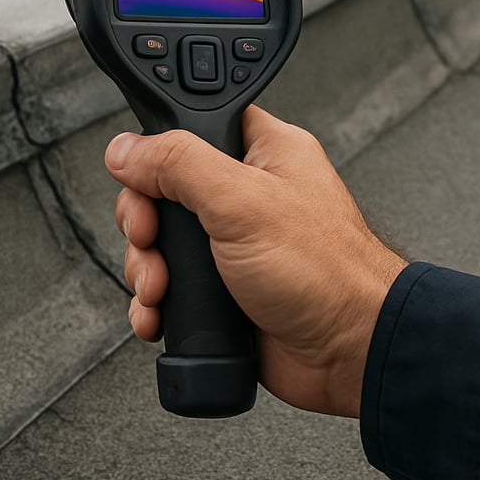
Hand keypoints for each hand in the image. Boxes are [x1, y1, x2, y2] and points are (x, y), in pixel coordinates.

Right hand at [104, 107, 407, 417]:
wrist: (350, 353)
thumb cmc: (327, 273)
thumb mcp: (242, 202)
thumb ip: (179, 165)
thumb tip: (128, 148)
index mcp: (265, 152)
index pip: (194, 127)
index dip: (159, 150)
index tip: (144, 179)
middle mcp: (249, 195)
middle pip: (165, 189)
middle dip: (146, 222)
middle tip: (153, 239)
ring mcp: (236, 245)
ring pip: (162, 243)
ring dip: (147, 268)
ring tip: (161, 287)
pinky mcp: (226, 290)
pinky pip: (172, 288)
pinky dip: (156, 304)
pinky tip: (161, 314)